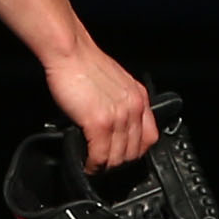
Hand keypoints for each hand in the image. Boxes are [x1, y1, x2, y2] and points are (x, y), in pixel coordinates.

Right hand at [47, 42, 154, 169]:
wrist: (69, 52)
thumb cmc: (84, 63)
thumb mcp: (114, 82)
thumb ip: (119, 102)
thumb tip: (112, 123)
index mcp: (139, 97)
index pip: (149, 137)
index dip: (136, 151)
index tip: (122, 156)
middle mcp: (133, 108)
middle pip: (134, 151)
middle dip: (118, 163)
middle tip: (104, 165)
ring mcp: (118, 116)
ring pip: (118, 157)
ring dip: (105, 166)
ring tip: (95, 167)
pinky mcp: (99, 122)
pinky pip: (101, 155)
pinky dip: (94, 165)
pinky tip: (87, 164)